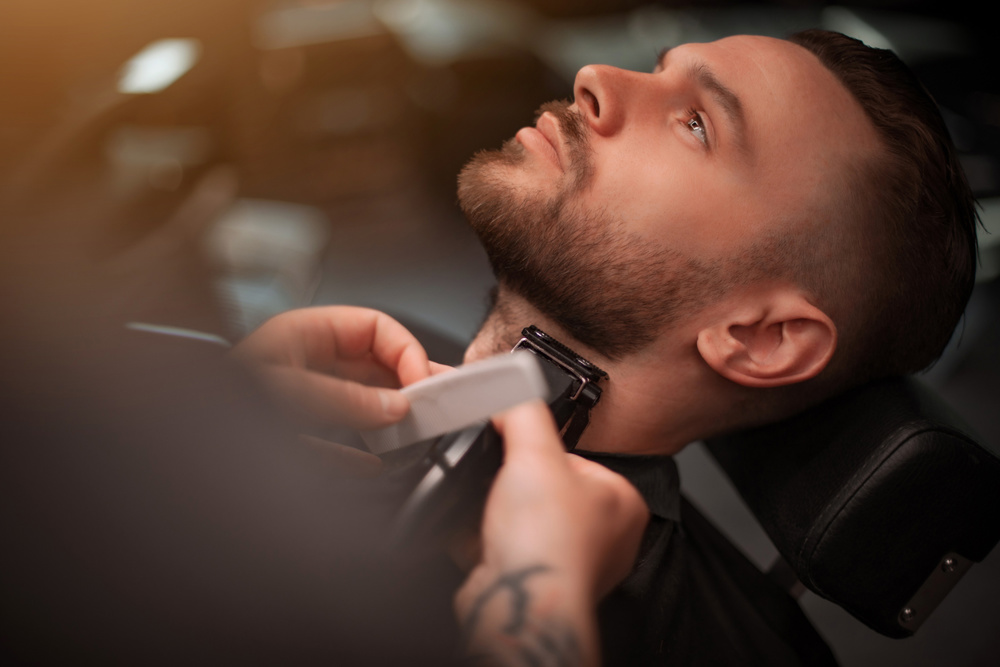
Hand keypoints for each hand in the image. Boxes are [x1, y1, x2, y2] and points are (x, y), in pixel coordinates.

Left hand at [231, 306, 446, 471]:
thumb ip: (343, 400)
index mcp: (304, 333)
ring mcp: (300, 399)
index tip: (421, 382)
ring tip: (410, 432)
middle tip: (433, 404)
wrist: (160, 448)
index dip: (405, 350)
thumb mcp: (285, 392)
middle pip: (372, 366)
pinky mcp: (293, 435)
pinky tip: (372, 465)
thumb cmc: (211, 399)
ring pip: (359, 403)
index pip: (374, 328)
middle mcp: (305, 362)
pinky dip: (358, 453)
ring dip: (386, 419)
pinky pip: (337, 442)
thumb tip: (394, 407)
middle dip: (403, 384)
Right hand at [455, 401, 648, 665]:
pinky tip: (477, 534)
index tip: (517, 452)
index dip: (539, 452)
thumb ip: (522, 411)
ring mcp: (570, 565)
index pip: (576, 458)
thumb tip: (508, 384)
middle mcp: (605, 538)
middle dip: (514, 485)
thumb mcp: (533, 450)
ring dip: (496, 512)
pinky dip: (484, 539)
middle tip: (501, 485)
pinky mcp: (534, 584)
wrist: (518, 601)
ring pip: (522, 521)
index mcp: (623, 503)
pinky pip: (503, 549)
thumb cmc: (547, 540)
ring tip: (489, 511)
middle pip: (545, 489)